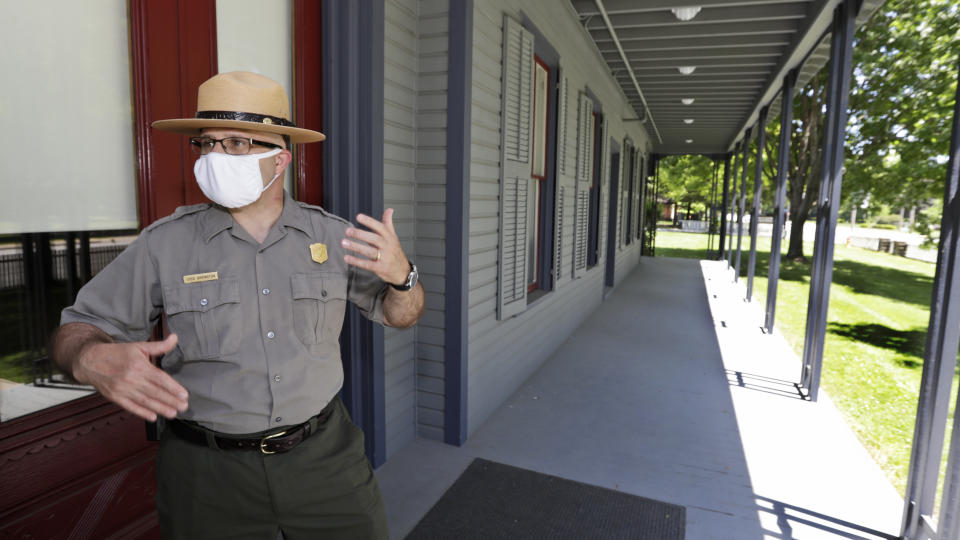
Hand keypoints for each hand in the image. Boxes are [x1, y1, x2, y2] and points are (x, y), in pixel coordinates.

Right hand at [73, 333, 188, 421]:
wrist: (91, 361)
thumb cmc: (117, 353)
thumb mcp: (139, 346)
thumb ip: (159, 346)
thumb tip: (175, 338)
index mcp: (139, 366)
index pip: (160, 378)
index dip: (173, 388)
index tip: (184, 395)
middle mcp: (132, 379)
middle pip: (155, 392)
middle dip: (171, 401)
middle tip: (183, 407)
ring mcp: (123, 389)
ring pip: (145, 401)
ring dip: (160, 408)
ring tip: (173, 413)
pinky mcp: (115, 397)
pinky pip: (131, 407)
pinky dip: (142, 412)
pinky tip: (153, 417)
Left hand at [342, 208, 409, 284]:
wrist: (403, 271)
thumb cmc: (395, 252)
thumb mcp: (393, 237)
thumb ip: (388, 223)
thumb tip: (389, 210)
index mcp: (390, 237)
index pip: (380, 227)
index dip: (370, 221)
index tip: (359, 216)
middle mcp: (388, 246)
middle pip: (374, 239)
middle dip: (360, 234)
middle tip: (348, 230)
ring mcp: (385, 258)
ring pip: (370, 251)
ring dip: (356, 247)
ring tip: (344, 242)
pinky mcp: (380, 268)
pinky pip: (368, 265)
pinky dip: (357, 261)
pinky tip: (347, 258)